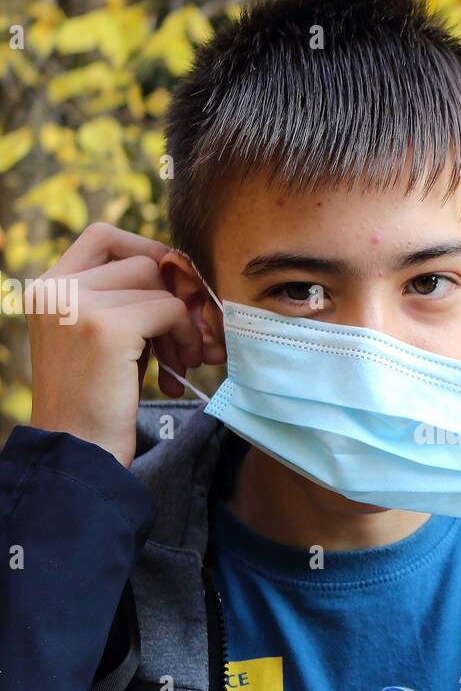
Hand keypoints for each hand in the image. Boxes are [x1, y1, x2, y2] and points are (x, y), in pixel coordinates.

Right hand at [27, 223, 204, 467]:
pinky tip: (178, 370)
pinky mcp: (105, 327)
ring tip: (181, 362)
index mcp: (46, 288)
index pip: (103, 237)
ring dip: (181, 324)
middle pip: (140, 262)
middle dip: (172, 299)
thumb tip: (185, 270)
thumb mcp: (102, 338)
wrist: (79, 454)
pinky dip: (185, 335)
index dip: (145, 252)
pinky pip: (168, 309)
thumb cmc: (96, 402)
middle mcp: (54, 289)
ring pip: (158, 285)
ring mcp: (77, 305)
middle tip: (184, 342)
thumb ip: (127, 302)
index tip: (168, 287)